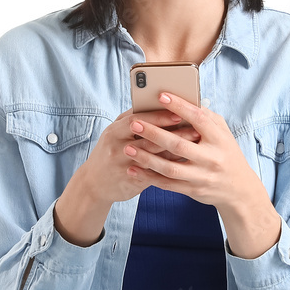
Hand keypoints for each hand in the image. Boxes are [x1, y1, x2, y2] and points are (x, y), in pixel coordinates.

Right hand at [80, 105, 199, 206]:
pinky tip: (186, 163)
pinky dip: (170, 168)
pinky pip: (154, 174)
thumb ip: (133, 120)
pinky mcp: (131, 182)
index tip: (180, 112)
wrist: (94, 184)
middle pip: (149, 139)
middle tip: (196, 129)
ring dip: (176, 151)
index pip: (138, 119)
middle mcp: (117, 148)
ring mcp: (124, 167)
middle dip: (174, 134)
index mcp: (113, 131)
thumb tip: (158, 105)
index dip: (160, 116)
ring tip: (195, 145)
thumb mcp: (115, 133)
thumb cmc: (110, 152)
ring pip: (154, 157)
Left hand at [121, 90, 260, 208]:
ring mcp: (202, 176)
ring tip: (128, 149)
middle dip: (154, 133)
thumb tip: (184, 100)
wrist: (239, 189)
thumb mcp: (223, 133)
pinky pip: (168, 184)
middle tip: (134, 123)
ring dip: (146, 158)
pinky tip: (134, 169)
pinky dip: (149, 177)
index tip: (161, 95)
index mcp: (219, 139)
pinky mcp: (193, 190)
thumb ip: (206, 117)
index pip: (198, 119)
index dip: (180, 106)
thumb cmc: (226, 153)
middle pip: (178, 145)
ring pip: (170, 168)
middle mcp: (211, 158)